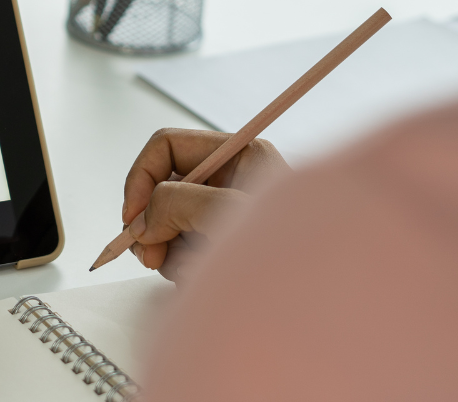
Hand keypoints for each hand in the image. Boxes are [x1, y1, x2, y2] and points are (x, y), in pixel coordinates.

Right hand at [121, 128, 289, 277]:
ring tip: (199, 272)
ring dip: (171, 253)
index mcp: (240, 154)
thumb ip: (178, 203)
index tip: (131, 216)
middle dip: (153, 224)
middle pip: (161, 188)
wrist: (327, 311)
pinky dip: (184, 270)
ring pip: (166, 225)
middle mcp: (230, 181)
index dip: (141, 176)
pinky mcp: (220, 249)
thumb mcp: (229, 214)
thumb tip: (142, 220)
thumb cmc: (296, 256)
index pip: (167, 146)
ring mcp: (223, 216)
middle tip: (152, 257)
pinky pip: (180, 253)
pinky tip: (208, 281)